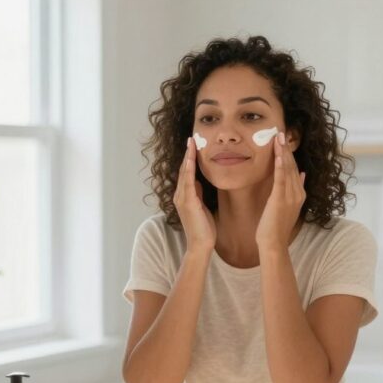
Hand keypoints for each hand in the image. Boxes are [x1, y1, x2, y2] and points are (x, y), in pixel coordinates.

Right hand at [175, 137, 215, 252]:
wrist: (200, 245)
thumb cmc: (204, 229)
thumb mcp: (202, 206)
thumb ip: (198, 194)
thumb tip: (199, 181)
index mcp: (183, 196)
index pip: (186, 173)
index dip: (189, 159)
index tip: (194, 145)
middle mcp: (179, 195)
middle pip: (183, 169)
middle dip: (187, 154)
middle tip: (192, 138)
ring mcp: (182, 198)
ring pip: (184, 173)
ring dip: (187, 157)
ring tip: (191, 142)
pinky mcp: (187, 203)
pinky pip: (188, 182)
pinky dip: (188, 169)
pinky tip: (191, 159)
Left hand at [256, 132, 304, 251]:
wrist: (273, 243)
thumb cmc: (276, 227)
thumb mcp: (288, 206)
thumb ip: (296, 189)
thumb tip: (302, 174)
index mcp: (299, 193)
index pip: (295, 169)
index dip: (289, 154)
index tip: (283, 140)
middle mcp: (297, 193)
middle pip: (292, 165)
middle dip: (286, 148)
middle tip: (280, 131)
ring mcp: (290, 196)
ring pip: (288, 169)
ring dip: (283, 152)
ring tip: (278, 136)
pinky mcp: (280, 199)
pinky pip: (281, 179)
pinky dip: (281, 165)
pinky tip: (279, 154)